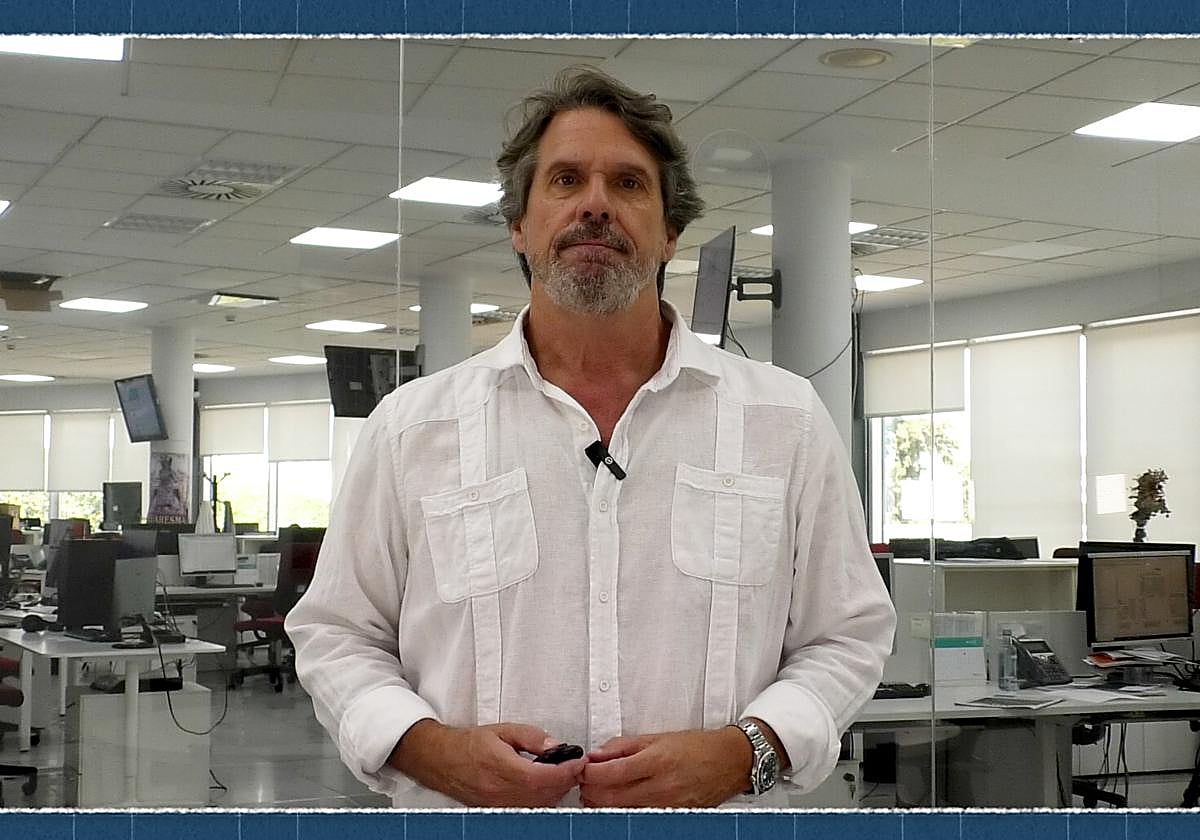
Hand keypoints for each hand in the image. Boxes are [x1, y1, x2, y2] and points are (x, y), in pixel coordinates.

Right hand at [388, 719, 585, 806]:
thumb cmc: (468, 744)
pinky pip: (528, 810)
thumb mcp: (503, 730)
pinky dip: (542, 799)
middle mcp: (500, 791)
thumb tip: (555, 745)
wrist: (442, 759)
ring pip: (539, 805)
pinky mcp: (498, 810)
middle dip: (565, 780)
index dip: (566, 771)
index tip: (577, 761)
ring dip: (556, 791)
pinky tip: (544, 786)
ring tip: (560, 774)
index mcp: (502, 767)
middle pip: (545, 794)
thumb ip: (532, 737)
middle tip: (573, 766)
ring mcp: (499, 804)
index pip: (543, 777)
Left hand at [579, 727, 750, 807]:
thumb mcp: (657, 737)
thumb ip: (623, 746)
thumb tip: (596, 754)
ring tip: (598, 792)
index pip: (611, 773)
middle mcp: (661, 786)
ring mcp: (666, 805)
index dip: (589, 772)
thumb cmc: (697, 747)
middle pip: (611, 797)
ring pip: (621, 812)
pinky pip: (638, 817)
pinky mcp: (671, 817)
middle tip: (585, 781)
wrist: (729, 762)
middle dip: (590, 790)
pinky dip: (622, 811)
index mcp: (656, 761)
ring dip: (602, 804)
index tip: (582, 768)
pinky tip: (618, 802)